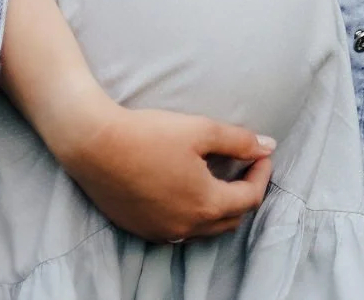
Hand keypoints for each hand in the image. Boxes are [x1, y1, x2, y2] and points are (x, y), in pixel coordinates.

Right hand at [59, 101, 275, 243]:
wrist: (95, 145)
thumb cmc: (149, 134)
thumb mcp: (200, 130)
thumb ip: (238, 141)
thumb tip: (267, 146)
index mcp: (206, 204)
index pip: (250, 198)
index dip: (261, 174)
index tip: (262, 154)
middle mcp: (187, 227)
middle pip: (230, 218)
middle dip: (244, 193)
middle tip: (244, 166)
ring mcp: (163, 232)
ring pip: (205, 228)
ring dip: (219, 207)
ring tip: (217, 178)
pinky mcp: (143, 230)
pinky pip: (179, 229)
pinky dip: (192, 213)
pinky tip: (185, 189)